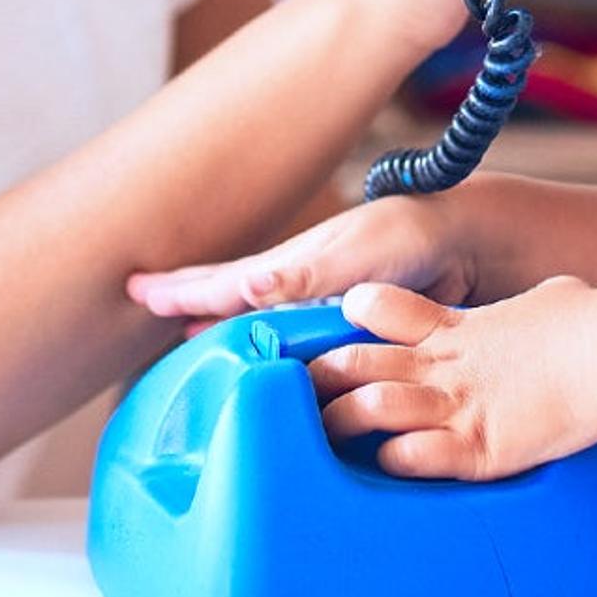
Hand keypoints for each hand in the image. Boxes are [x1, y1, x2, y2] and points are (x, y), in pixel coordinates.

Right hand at [128, 190, 484, 321]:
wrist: (461, 244)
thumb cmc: (405, 242)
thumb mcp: (349, 259)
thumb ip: (299, 278)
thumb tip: (245, 290)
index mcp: (288, 269)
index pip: (220, 284)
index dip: (179, 291)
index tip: (135, 289)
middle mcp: (298, 286)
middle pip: (230, 294)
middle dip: (187, 298)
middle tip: (142, 297)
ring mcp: (321, 303)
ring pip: (257, 314)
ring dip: (220, 321)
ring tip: (188, 332)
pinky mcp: (349, 323)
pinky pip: (295, 334)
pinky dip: (267, 338)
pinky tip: (263, 354)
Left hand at [307, 278, 596, 481]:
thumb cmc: (590, 322)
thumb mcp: (551, 300)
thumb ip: (535, 306)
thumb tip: (553, 300)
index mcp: (456, 328)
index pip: (379, 309)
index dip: (353, 317)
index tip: (339, 329)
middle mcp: (445, 365)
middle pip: (357, 361)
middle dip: (322, 378)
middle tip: (304, 392)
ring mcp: (457, 406)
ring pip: (373, 406)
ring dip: (345, 420)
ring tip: (327, 434)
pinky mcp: (479, 448)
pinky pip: (416, 456)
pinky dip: (396, 460)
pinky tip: (388, 463)